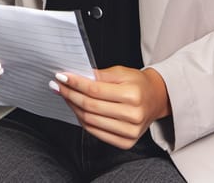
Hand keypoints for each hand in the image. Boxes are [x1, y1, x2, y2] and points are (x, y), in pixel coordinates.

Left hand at [49, 66, 170, 148]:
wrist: (156, 99)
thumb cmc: (137, 83)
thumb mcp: (120, 72)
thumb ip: (99, 74)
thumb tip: (77, 75)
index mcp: (132, 95)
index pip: (95, 90)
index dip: (75, 83)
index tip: (61, 76)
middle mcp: (133, 116)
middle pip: (91, 106)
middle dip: (70, 94)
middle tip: (57, 85)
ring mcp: (130, 132)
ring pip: (90, 121)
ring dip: (73, 107)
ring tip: (64, 95)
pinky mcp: (126, 142)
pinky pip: (96, 132)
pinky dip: (82, 120)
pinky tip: (76, 108)